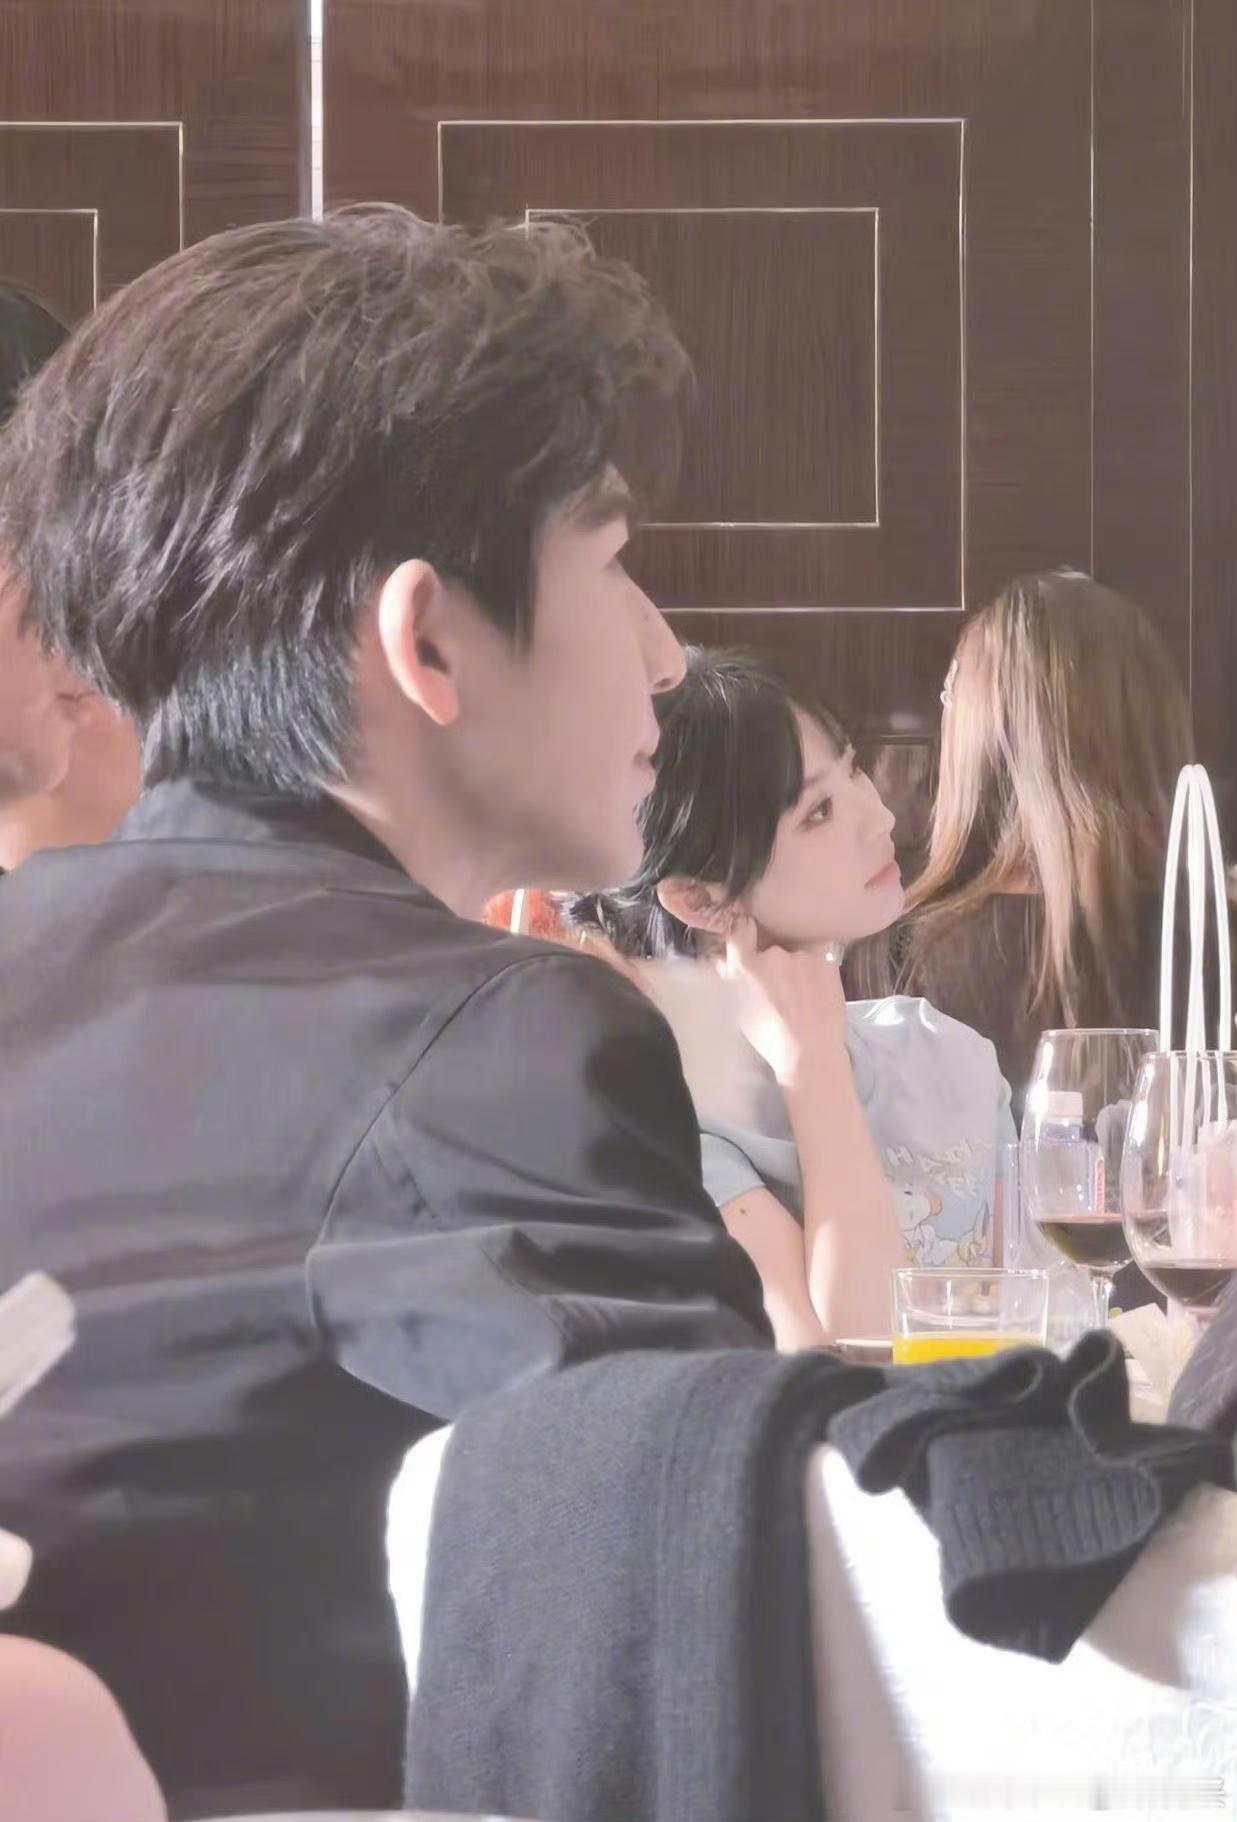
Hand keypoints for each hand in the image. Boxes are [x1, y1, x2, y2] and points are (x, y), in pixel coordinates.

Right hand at [723, 915, 847, 1087]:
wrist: (811, 1053)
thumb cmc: (768, 1037)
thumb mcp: (739, 1010)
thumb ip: (729, 979)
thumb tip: (720, 959)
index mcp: (745, 966)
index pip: (740, 929)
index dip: (744, 930)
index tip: (749, 936)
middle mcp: (773, 954)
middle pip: (771, 945)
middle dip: (773, 958)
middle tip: (779, 982)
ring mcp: (802, 956)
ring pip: (796, 952)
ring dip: (796, 964)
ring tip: (802, 991)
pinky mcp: (827, 961)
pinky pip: (817, 958)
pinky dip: (815, 970)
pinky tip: (816, 992)